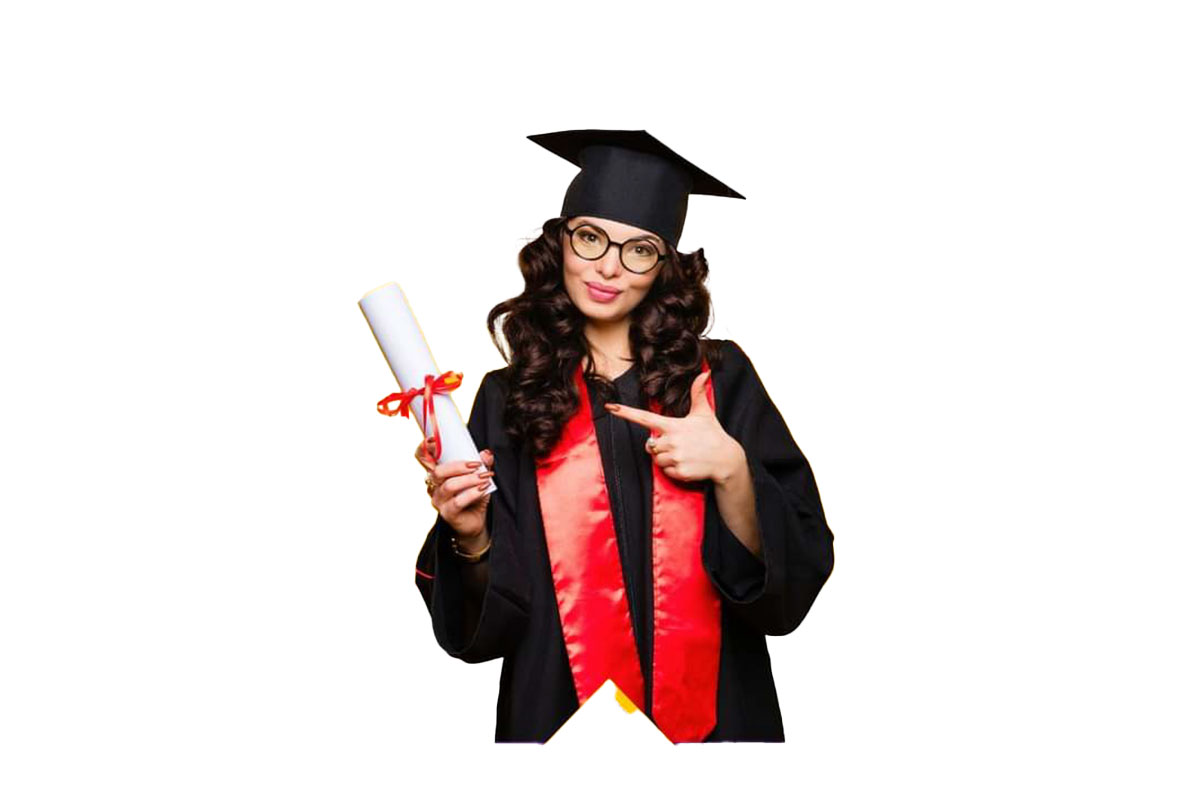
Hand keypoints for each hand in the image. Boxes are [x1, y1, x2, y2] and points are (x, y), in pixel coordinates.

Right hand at [414, 436, 494, 541]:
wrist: (475, 520)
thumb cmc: (472, 496)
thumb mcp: (478, 476)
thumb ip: (482, 464)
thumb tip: (486, 454)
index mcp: (437, 473)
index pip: (422, 457)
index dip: (424, 448)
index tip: (434, 440)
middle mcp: (433, 486)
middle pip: (437, 472)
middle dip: (458, 466)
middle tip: (476, 464)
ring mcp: (438, 501)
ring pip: (449, 486)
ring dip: (469, 479)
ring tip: (484, 477)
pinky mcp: (447, 514)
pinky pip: (458, 501)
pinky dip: (473, 493)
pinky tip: (483, 489)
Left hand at [605, 370, 745, 484]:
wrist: (727, 459)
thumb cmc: (713, 434)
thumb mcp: (704, 413)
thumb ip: (698, 393)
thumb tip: (704, 373)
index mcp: (673, 425)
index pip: (644, 418)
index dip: (626, 413)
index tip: (611, 408)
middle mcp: (671, 441)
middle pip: (649, 446)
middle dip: (658, 447)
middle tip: (677, 445)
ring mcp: (675, 457)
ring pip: (656, 460)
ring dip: (665, 459)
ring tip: (683, 454)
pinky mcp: (679, 471)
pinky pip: (665, 472)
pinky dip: (673, 470)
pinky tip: (686, 464)